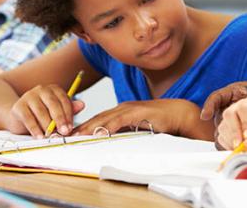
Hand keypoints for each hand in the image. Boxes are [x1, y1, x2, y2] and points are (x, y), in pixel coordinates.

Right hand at [7, 84, 84, 137]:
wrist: (18, 117)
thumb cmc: (42, 115)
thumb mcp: (56, 112)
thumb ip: (68, 109)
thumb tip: (82, 105)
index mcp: (54, 89)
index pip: (64, 100)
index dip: (68, 114)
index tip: (71, 128)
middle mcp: (42, 90)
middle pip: (53, 104)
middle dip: (60, 119)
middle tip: (64, 132)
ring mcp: (29, 96)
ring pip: (41, 111)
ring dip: (47, 126)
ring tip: (52, 136)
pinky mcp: (18, 106)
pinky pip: (28, 118)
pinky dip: (35, 129)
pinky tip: (40, 137)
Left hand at [72, 99, 213, 139]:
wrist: (178, 113)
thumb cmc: (161, 120)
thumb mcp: (138, 126)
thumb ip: (126, 130)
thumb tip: (112, 138)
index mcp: (122, 110)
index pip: (100, 118)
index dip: (85, 125)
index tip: (72, 134)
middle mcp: (123, 107)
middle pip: (98, 117)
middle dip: (82, 126)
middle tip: (67, 134)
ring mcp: (130, 108)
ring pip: (105, 118)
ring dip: (90, 126)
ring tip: (77, 134)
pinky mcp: (137, 112)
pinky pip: (119, 120)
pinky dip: (108, 126)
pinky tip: (99, 132)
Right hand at [217, 93, 246, 150]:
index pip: (245, 107)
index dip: (245, 121)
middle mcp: (241, 107)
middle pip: (229, 114)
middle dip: (234, 132)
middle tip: (240, 146)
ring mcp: (233, 119)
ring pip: (223, 127)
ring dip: (232, 141)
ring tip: (246, 149)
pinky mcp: (227, 131)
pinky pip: (222, 138)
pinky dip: (229, 146)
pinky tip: (241, 149)